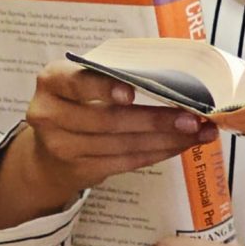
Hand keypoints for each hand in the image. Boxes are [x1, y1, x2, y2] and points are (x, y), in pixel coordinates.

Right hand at [0, 61, 215, 229]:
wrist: (47, 150)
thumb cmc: (77, 102)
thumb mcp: (82, 79)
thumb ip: (112, 74)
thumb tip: (171, 76)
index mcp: (52, 81)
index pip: (77, 83)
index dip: (104, 88)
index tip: (131, 92)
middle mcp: (50, 114)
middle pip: (108, 120)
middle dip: (155, 120)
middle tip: (191, 117)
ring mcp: (62, 147)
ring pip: (122, 145)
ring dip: (165, 139)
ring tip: (197, 132)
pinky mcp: (80, 171)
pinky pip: (126, 162)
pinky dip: (158, 153)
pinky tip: (180, 145)